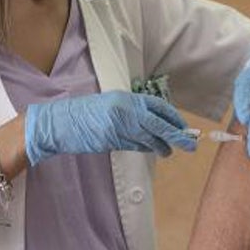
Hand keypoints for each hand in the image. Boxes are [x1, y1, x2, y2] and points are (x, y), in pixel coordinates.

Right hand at [25, 90, 196, 166]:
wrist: (59, 122)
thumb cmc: (85, 114)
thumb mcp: (111, 105)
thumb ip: (131, 112)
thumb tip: (154, 124)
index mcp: (126, 98)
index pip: (158, 106)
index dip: (173, 117)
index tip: (183, 126)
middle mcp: (124, 109)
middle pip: (158, 123)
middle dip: (176, 134)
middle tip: (190, 143)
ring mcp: (118, 125)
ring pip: (148, 137)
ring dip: (162, 146)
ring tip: (169, 151)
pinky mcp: (111, 139)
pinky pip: (135, 145)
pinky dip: (146, 148)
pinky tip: (152, 151)